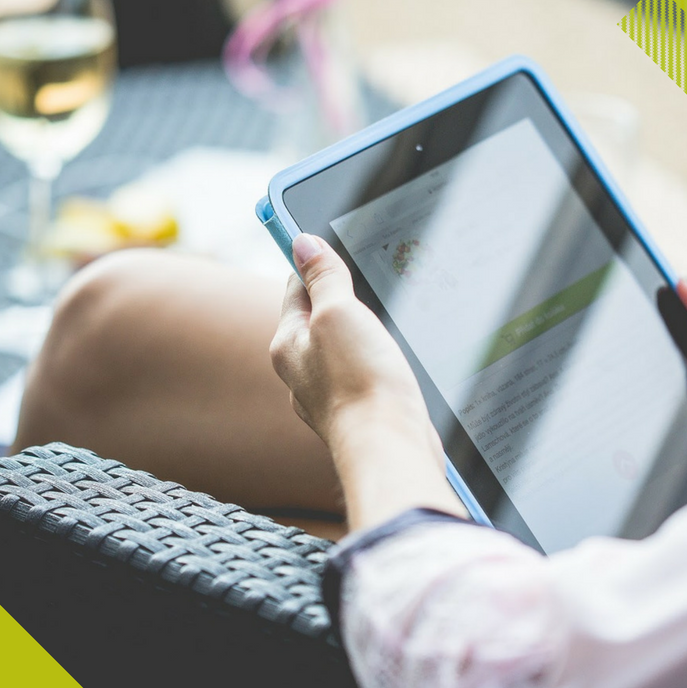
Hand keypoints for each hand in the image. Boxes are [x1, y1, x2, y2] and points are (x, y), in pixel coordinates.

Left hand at [270, 234, 463, 528]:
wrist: (389, 449)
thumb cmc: (359, 385)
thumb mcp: (337, 314)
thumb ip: (323, 278)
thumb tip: (304, 242)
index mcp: (289, 345)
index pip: (297, 288)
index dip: (315, 261)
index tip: (328, 239)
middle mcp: (304, 372)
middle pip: (320, 318)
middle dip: (344, 296)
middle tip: (370, 273)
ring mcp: (333, 394)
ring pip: (346, 347)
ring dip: (365, 330)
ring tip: (388, 314)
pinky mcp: (363, 410)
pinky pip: (367, 372)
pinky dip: (379, 359)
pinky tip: (398, 357)